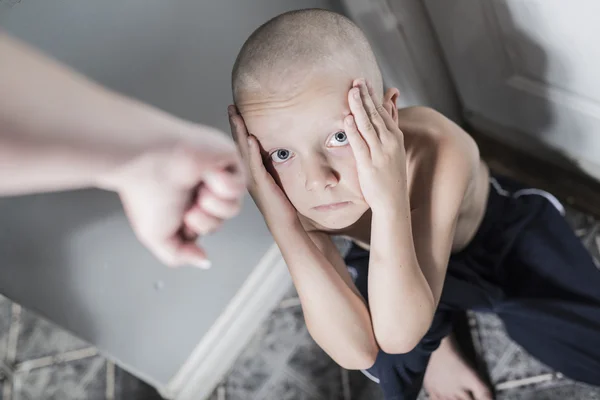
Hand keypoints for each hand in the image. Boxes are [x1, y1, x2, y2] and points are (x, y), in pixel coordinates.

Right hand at [103, 123, 245, 268]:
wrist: (145, 159)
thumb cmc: (145, 191)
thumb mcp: (156, 237)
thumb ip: (179, 255)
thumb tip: (203, 261)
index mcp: (184, 201)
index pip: (205, 227)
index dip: (194, 229)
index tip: (177, 218)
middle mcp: (199, 187)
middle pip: (220, 220)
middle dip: (204, 220)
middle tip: (187, 205)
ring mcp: (214, 172)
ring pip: (234, 207)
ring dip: (214, 204)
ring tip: (196, 190)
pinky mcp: (228, 156)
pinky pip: (240, 185)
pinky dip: (223, 184)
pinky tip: (205, 173)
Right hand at [227, 106, 298, 232]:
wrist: (286, 226)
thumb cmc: (284, 205)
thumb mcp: (277, 180)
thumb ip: (273, 166)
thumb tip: (276, 149)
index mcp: (251, 173)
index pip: (243, 146)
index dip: (238, 129)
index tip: (236, 111)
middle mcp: (248, 175)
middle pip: (239, 145)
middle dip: (235, 125)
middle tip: (231, 107)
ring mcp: (253, 180)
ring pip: (243, 152)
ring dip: (240, 133)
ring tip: (236, 115)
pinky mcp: (262, 186)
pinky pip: (255, 165)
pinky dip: (252, 151)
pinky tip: (251, 138)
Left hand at [345, 79, 406, 211]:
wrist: (393, 201)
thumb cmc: (391, 175)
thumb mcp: (394, 147)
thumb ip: (391, 124)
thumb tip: (389, 100)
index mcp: (395, 136)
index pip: (382, 111)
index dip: (372, 96)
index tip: (363, 81)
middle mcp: (389, 142)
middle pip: (376, 114)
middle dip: (365, 96)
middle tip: (356, 80)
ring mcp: (380, 153)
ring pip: (368, 126)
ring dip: (359, 107)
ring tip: (351, 91)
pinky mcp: (369, 164)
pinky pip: (361, 144)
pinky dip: (354, 131)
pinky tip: (348, 119)